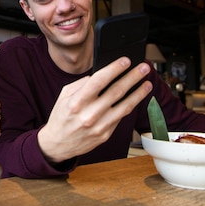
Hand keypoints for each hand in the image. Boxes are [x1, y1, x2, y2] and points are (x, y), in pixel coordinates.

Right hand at [37, 57, 152, 162]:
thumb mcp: (64, 96)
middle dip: (132, 77)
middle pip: (116, 91)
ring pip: (124, 106)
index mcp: (77, 102)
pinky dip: (129, 106)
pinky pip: (120, 118)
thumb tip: (99, 75)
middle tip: (143, 68)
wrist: (57, 144)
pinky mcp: (105, 135)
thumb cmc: (61, 118)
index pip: (99, 81)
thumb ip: (81, 84)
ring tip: (147, 83)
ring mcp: (99, 126)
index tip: (126, 61)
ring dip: (138, 93)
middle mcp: (89, 114)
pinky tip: (136, 98)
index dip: (114, 69)